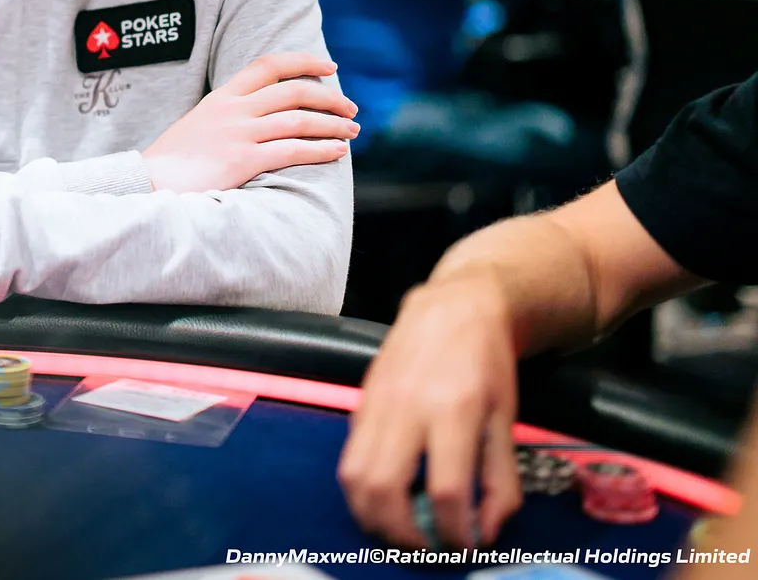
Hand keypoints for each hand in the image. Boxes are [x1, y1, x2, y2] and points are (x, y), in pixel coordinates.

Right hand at [141, 52, 357, 193]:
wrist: (147, 181)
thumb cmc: (171, 161)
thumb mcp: (197, 124)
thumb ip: (226, 116)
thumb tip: (258, 118)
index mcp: (222, 97)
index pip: (269, 65)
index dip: (304, 61)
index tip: (329, 67)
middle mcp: (234, 109)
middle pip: (294, 90)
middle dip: (329, 97)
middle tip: (350, 107)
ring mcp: (239, 133)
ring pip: (300, 120)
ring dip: (333, 124)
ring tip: (352, 131)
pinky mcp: (244, 160)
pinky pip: (293, 150)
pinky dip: (321, 149)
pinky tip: (338, 151)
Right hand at [338, 271, 522, 548]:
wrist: (453, 309)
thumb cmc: (487, 364)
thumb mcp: (507, 421)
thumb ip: (501, 480)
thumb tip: (485, 531)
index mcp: (453, 409)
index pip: (445, 489)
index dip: (454, 531)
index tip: (465, 546)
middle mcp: (407, 406)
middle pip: (383, 487)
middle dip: (400, 533)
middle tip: (422, 548)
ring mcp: (376, 403)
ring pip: (353, 476)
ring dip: (371, 516)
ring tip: (397, 530)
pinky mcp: (360, 403)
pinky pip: (349, 457)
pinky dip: (362, 489)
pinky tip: (385, 498)